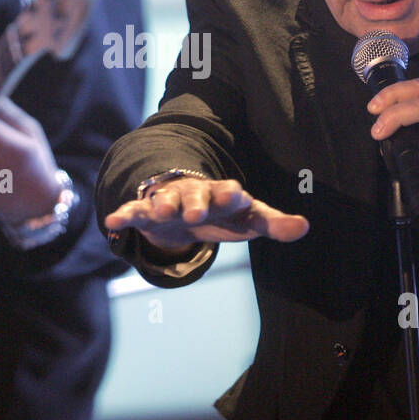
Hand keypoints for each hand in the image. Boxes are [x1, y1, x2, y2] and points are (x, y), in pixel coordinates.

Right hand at [104, 177, 309, 253]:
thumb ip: (274, 223)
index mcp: (222, 194)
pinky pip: (136, 211)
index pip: (229, 192)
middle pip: (196, 194)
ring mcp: (170, 199)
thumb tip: (305, 227)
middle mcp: (195, 193)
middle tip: (196, 211)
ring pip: (165, 198)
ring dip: (162, 203)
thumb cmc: (224, 213)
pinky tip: (113, 220)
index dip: (231, 193)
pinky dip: (125, 214)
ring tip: (159, 210)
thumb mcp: (249, 219)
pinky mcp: (148, 210)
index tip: (236, 194)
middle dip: (196, 201)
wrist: (187, 204)